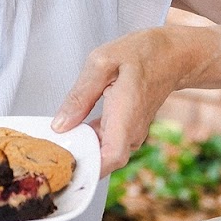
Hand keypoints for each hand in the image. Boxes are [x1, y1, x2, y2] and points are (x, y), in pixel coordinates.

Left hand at [51, 25, 214, 173]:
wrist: (172, 55)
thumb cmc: (143, 54)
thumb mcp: (102, 62)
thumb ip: (80, 95)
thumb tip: (60, 125)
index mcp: (125, 114)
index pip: (111, 158)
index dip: (88, 166)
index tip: (64, 164)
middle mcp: (131, 131)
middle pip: (102, 161)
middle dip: (75, 160)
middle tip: (48, 151)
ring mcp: (131, 134)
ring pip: (102, 154)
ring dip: (79, 150)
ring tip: (54, 141)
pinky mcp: (127, 132)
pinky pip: (105, 144)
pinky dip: (87, 141)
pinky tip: (70, 130)